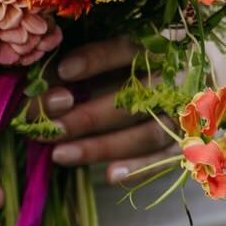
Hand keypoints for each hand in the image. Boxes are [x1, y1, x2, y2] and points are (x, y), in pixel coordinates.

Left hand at [42, 36, 171, 185]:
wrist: (186, 98)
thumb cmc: (128, 76)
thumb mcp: (104, 66)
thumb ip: (74, 77)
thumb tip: (38, 96)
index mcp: (153, 49)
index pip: (127, 49)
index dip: (96, 59)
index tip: (64, 71)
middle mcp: (174, 79)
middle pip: (133, 98)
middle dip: (87, 116)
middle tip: (50, 129)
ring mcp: (185, 114)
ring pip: (147, 133)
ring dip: (102, 147)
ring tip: (61, 155)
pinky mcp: (187, 143)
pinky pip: (165, 159)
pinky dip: (139, 168)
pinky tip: (110, 176)